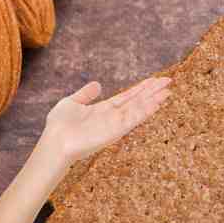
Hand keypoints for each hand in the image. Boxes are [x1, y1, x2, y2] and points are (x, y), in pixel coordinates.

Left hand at [44, 76, 172, 163]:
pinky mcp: (116, 130)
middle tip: (168, 81)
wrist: (55, 142)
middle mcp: (113, 116)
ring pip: (139, 108)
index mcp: (104, 109)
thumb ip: (86, 94)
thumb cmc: (59, 126)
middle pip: (137, 101)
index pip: (127, 97)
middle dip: (152, 91)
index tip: (154, 80)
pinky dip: (146, 110)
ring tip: (168, 91)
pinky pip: (134, 118)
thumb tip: (97, 84)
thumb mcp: (71, 102)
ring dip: (154, 100)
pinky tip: (157, 103)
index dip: (141, 88)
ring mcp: (115, 123)